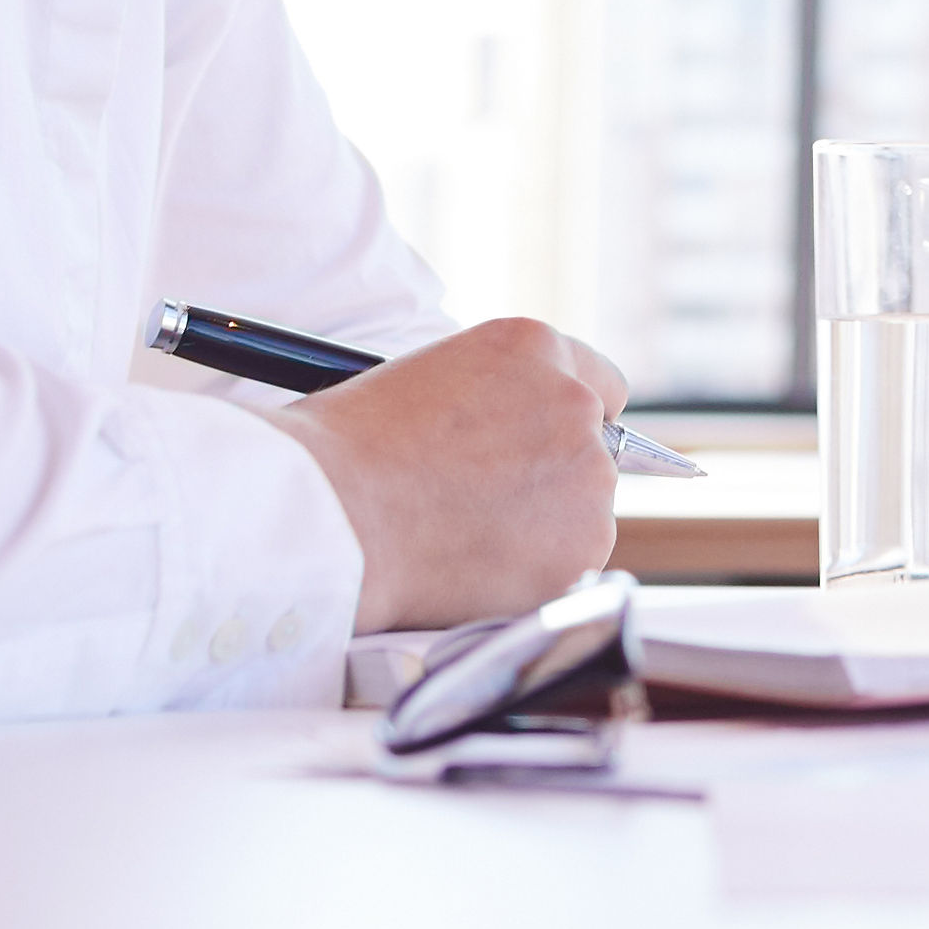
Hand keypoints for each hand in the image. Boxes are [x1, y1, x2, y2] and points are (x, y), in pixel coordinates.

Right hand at [271, 317, 628, 632]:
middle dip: (552, 482)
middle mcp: (573, 404)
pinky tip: (474, 574)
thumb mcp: (425, 379)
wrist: (329, 515)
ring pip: (584, 515)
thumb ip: (489, 398)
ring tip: (465, 543)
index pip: (599, 384)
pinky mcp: (580, 549)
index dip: (568, 422)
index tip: (547, 451)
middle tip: (486, 510)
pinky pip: (570, 570)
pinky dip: (535, 579)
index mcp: (533, 348)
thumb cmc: (345, 449)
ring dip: (546, 532)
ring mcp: (586, 478)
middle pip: (594, 453)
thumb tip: (505, 434)